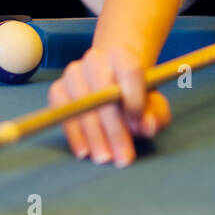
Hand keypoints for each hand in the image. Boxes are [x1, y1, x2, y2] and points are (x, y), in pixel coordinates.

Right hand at [49, 44, 171, 166]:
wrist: (111, 81)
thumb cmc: (136, 97)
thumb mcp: (154, 105)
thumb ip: (156, 115)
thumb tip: (147, 125)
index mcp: (123, 56)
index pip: (129, 71)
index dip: (134, 97)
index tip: (139, 124)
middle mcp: (96, 60)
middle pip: (103, 91)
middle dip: (114, 129)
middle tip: (123, 157)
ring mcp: (74, 73)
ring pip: (82, 104)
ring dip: (93, 135)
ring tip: (105, 158)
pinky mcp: (58, 89)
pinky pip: (62, 112)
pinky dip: (73, 134)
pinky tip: (84, 151)